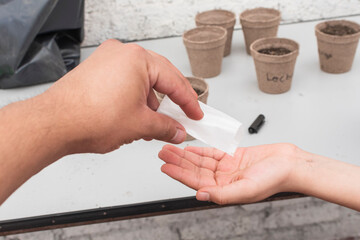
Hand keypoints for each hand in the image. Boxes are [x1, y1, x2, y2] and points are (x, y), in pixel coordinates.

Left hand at [42, 39, 202, 153]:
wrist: (54, 124)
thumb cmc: (89, 118)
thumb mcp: (140, 125)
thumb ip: (166, 127)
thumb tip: (178, 131)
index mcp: (138, 59)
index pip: (174, 81)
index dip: (189, 101)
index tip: (195, 113)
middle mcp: (122, 53)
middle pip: (158, 78)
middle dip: (171, 101)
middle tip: (182, 117)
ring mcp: (107, 59)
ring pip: (141, 80)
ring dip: (150, 102)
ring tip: (153, 124)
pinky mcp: (96, 69)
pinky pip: (124, 81)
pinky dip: (134, 98)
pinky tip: (134, 116)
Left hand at [159, 143, 301, 204]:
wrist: (291, 164)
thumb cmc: (275, 179)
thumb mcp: (248, 189)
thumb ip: (223, 194)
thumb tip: (200, 196)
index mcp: (224, 191)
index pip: (195, 182)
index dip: (179, 174)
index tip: (165, 166)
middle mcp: (223, 180)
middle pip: (195, 170)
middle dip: (178, 162)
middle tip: (162, 152)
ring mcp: (228, 168)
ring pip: (201, 161)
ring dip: (185, 155)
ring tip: (170, 148)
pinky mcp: (233, 157)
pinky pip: (212, 153)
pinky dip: (200, 150)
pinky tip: (189, 148)